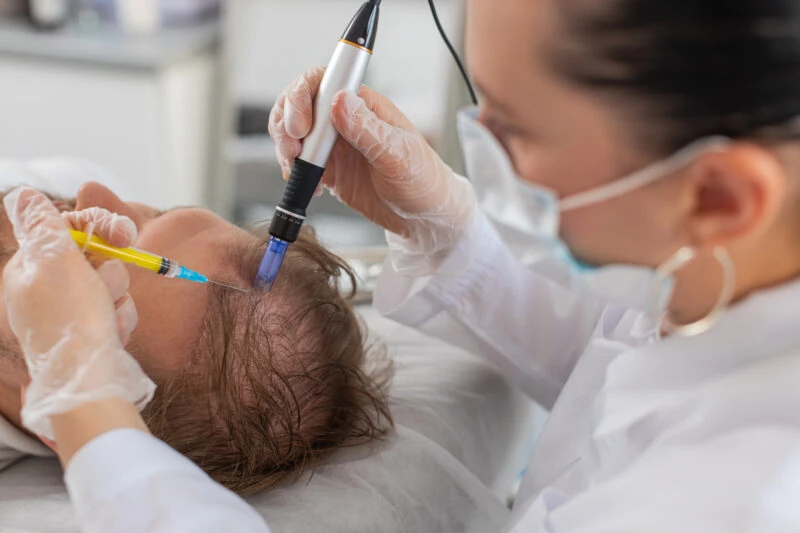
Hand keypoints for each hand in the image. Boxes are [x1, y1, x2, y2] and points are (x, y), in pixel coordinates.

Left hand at [3, 188, 154, 440]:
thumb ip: (43, 224)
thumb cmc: (70, 319)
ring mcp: (69, 313)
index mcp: (29, 268)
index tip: (125, 234)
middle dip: (111, 270)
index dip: (100, 226)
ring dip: (118, 298)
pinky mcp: (91, 332)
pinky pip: (117, 310)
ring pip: (111, 283)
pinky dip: (120, 319)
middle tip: (107, 286)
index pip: (68, 227)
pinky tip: (113, 333)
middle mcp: (46, 289)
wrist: (87, 382)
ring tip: (109, 317)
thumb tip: (22, 194)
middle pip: (94, 256)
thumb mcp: (55, 261)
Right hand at [270, 68, 476, 270]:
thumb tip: (340, 101)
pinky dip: (294, 171)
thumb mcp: (399, 155)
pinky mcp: (328, 168)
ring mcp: (334, 144)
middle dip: (286, 124)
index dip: (302, 97)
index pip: (322, 81)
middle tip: (293, 150)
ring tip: (297, 169)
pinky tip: (312, 187)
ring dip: (286, 148)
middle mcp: (345, 119)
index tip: (302, 127)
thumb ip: (368, 130)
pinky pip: (299, 161)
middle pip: (298, 103)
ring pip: (293, 131)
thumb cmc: (423, 180)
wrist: (424, 218)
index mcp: (364, 105)